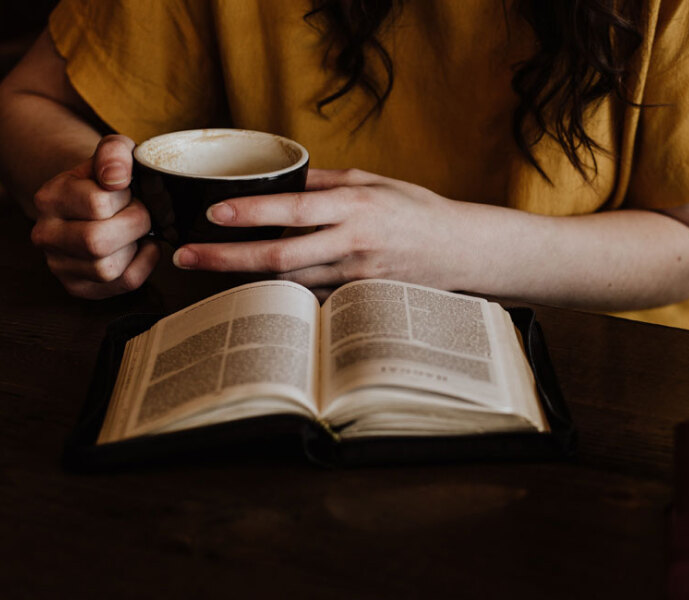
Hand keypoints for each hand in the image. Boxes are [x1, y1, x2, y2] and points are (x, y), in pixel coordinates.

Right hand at [30, 135, 158, 298]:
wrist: (96, 201)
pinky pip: (122, 283)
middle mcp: (46, 234)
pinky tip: (141, 247)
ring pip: (107, 268)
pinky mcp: (79, 286)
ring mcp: (59, 264)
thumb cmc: (109, 179)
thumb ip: (115, 153)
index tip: (128, 192)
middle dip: (134, 225)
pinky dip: (144, 264)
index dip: (126, 198)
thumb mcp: (113, 153)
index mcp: (50, 198)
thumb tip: (116, 177)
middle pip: (96, 242)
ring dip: (135, 247)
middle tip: (140, 213)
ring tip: (135, 231)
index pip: (97, 203)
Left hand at [171, 168, 463, 298]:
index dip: (251, 212)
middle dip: (227, 258)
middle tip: (186, 257)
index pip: (294, 208)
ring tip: (205, 270)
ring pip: (289, 282)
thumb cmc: (417, 210)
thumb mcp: (374, 181)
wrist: (459, 251)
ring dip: (245, 279)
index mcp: (355, 206)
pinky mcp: (358, 299)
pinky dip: (280, 293)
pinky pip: (310, 297)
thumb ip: (326, 180)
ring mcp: (356, 276)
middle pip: (280, 256)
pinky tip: (253, 288)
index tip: (214, 214)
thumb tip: (280, 177)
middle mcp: (353, 242)